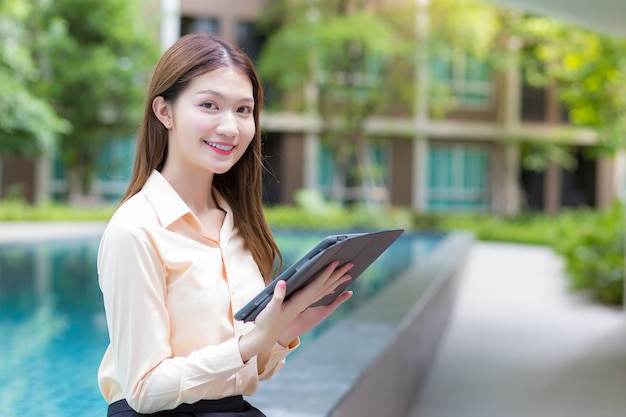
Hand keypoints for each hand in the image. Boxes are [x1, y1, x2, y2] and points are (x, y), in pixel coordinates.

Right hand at [238, 261, 352, 361]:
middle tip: (351, 264)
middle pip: (326, 286)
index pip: (317, 284)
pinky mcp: (301, 306)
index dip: (327, 273)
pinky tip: (333, 288)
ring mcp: (305, 304)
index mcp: (300, 301)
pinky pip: (319, 296)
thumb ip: (277, 296)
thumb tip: (283, 282)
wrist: (267, 337)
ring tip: (348, 275)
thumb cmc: (267, 323)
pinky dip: (327, 290)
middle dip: (338, 275)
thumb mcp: (270, 309)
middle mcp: (306, 302)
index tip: (336, 263)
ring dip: (336, 281)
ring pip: (325, 290)